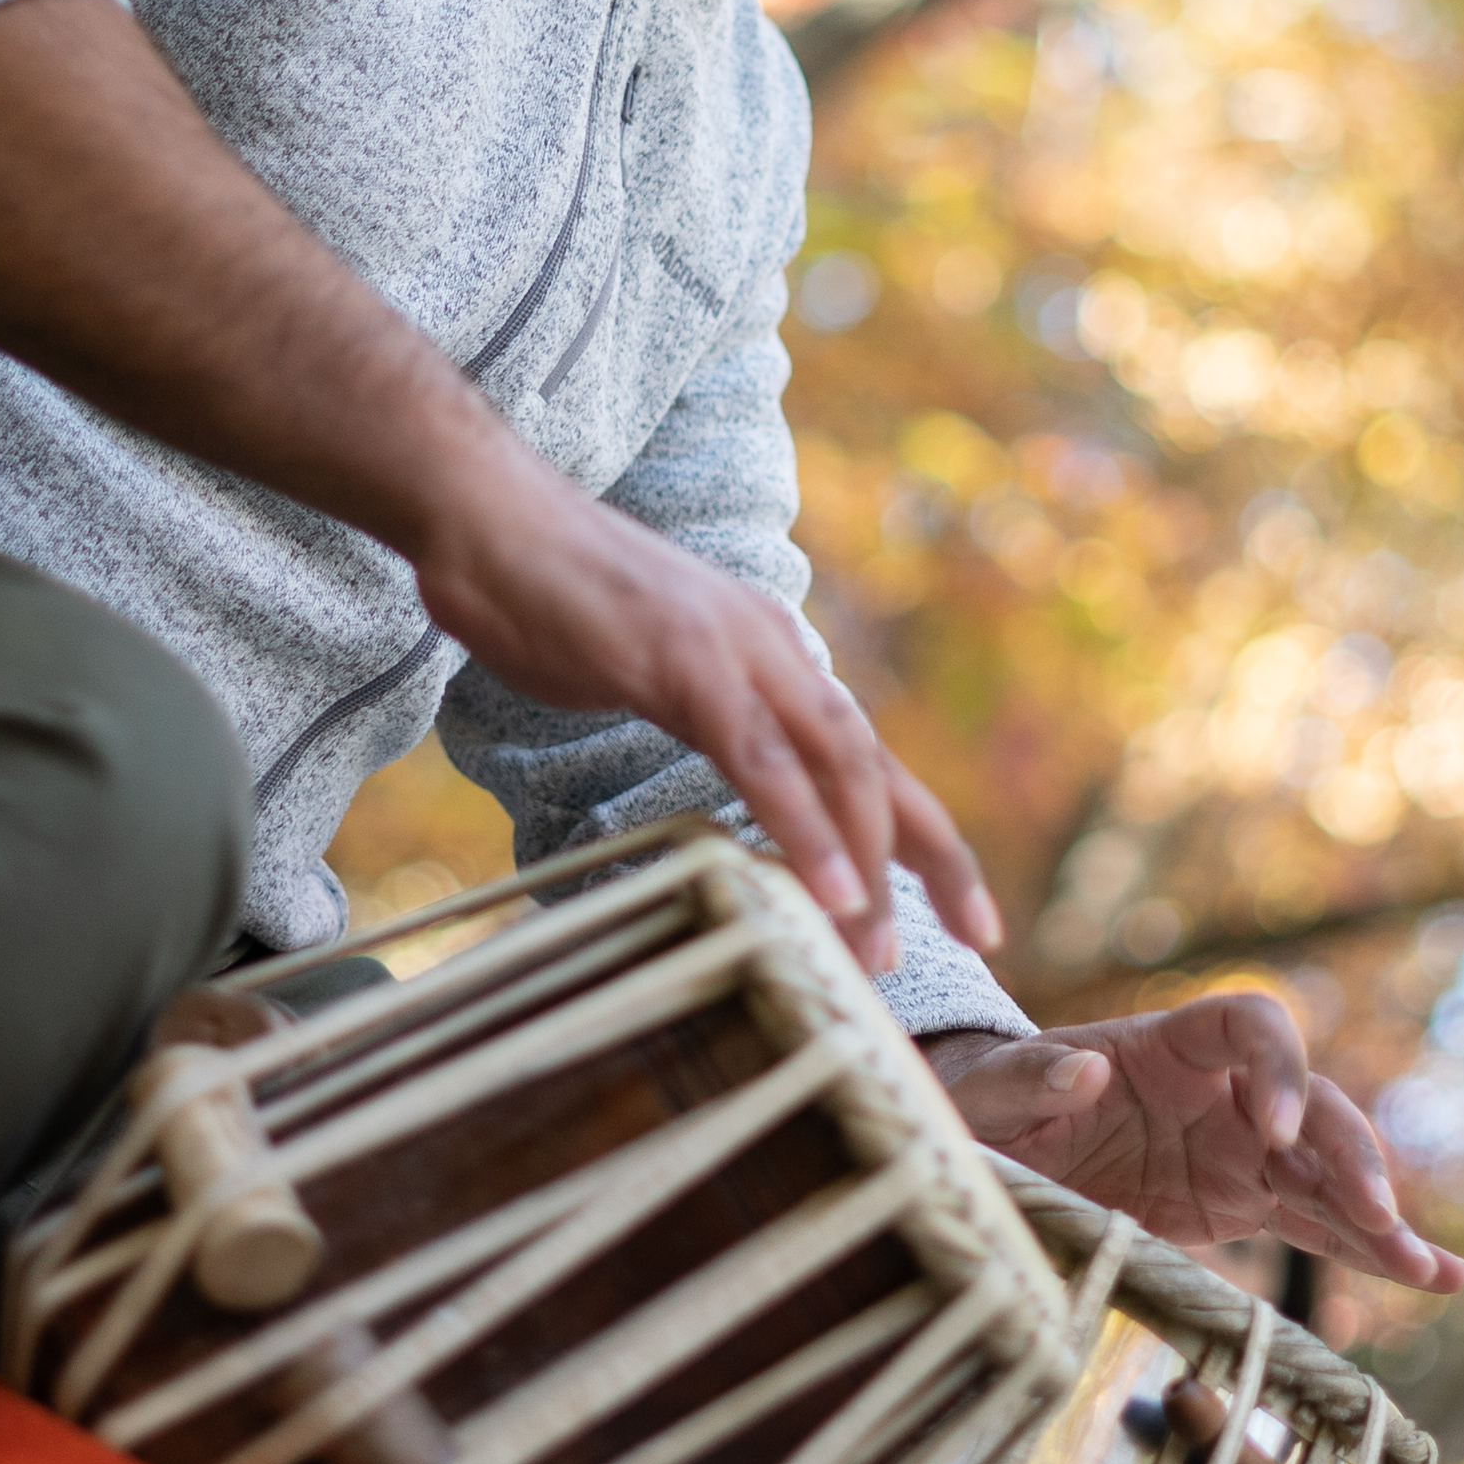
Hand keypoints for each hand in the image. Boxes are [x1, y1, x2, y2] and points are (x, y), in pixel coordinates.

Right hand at [413, 433, 1000, 976]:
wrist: (485, 513)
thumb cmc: (549, 598)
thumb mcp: (650, 668)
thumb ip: (704, 716)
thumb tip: (730, 787)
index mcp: (769, 653)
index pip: (866, 755)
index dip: (924, 835)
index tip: (967, 914)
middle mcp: (772, 647)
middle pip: (877, 766)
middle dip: (935, 857)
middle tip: (979, 939)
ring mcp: (731, 650)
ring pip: (834, 766)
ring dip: (866, 862)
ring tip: (881, 951)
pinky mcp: (681, 661)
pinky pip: (758, 759)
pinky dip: (802, 828)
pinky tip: (827, 890)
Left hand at [922, 996, 1463, 1293]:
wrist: (989, 1145)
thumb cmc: (985, 1100)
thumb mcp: (988, 1089)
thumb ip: (1029, 1075)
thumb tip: (1082, 1065)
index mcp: (1168, 1044)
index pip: (1252, 1026)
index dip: (1275, 1069)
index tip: (1268, 1131)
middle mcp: (1220, 1091)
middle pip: (1310, 1103)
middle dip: (1348, 1154)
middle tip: (1373, 1213)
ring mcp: (1238, 1148)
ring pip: (1328, 1171)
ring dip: (1380, 1216)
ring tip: (1433, 1269)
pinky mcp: (1238, 1203)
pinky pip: (1315, 1222)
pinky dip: (1370, 1250)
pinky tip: (1431, 1277)